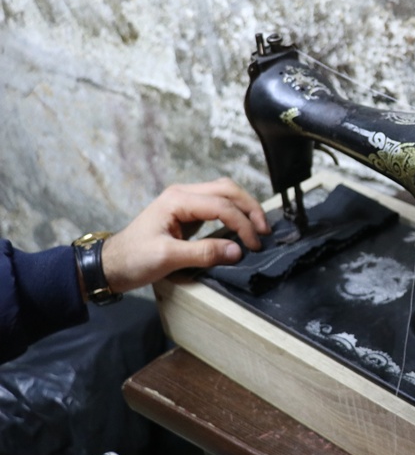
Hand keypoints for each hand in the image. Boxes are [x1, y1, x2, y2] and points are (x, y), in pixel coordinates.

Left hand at [99, 178, 270, 293]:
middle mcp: (183, 193)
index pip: (221, 205)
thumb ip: (204, 252)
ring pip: (224, 193)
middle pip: (227, 190)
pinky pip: (217, 204)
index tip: (254, 244)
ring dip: (244, 207)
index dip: (242, 223)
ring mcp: (185, 201)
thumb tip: (237, 251)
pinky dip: (234, 212)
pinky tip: (242, 225)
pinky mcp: (187, 211)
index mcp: (178, 199)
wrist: (110, 264)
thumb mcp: (168, 258)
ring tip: (258, 227)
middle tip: (264, 231)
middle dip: (250, 208)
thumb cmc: (133, 259)